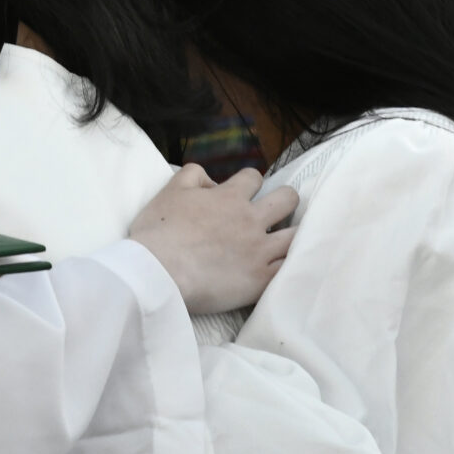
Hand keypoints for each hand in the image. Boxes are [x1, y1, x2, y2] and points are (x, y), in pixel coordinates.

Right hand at [126, 164, 296, 314]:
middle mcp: (251, 220)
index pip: (254, 177)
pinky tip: (285, 267)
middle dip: (286, 200)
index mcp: (230, 197)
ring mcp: (259, 250)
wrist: (158, 271)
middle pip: (287, 199)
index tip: (244, 193)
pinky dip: (288, 265)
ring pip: (295, 236)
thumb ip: (194, 175)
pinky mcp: (260, 279)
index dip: (250, 183)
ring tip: (287, 241)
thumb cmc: (159, 230)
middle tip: (276, 212)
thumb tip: (213, 181)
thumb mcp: (171, 189)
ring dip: (293, 234)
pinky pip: (288, 269)